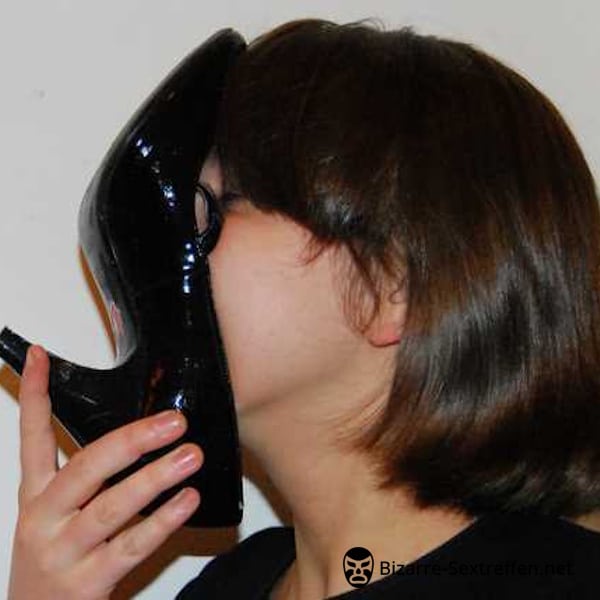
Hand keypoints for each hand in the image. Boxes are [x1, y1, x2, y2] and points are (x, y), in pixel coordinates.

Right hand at [7, 344, 202, 599]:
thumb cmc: (55, 563)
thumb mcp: (57, 516)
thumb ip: (89, 480)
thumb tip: (138, 436)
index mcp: (36, 497)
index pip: (32, 437)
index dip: (34, 394)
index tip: (39, 356)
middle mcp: (43, 519)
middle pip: (85, 467)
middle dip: (131, 440)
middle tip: (173, 421)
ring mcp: (62, 553)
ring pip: (111, 506)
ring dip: (154, 478)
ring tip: (190, 455)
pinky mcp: (85, 584)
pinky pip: (130, 547)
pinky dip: (161, 521)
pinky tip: (186, 501)